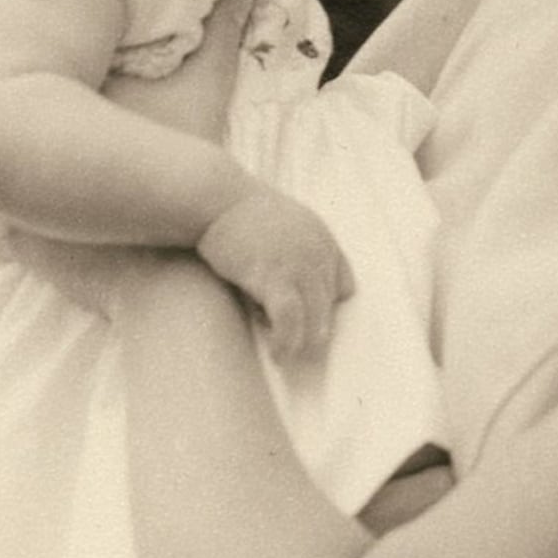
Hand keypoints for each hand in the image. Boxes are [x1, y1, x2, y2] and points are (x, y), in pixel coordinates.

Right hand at [198, 183, 353, 363]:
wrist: (214, 198)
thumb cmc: (236, 214)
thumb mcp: (278, 225)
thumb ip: (291, 251)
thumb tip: (282, 289)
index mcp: (322, 239)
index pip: (343, 284)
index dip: (326, 306)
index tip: (308, 319)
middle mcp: (317, 252)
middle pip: (329, 304)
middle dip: (314, 329)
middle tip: (301, 353)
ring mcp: (297, 264)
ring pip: (315, 317)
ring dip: (304, 343)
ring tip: (288, 358)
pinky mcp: (272, 276)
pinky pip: (290, 318)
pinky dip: (287, 340)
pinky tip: (278, 353)